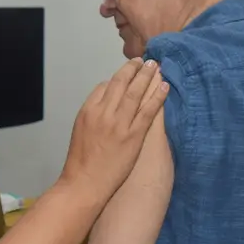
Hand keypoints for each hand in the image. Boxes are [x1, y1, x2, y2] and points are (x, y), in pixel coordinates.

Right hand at [60, 58, 167, 200]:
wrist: (84, 183)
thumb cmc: (81, 161)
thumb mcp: (80, 131)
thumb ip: (92, 114)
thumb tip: (105, 102)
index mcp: (88, 110)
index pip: (104, 86)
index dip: (117, 78)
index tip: (128, 74)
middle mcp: (103, 112)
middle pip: (120, 83)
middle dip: (133, 69)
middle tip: (144, 60)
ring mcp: (119, 123)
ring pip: (135, 93)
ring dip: (147, 76)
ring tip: (155, 65)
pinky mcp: (133, 135)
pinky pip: (148, 111)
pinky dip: (157, 96)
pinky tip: (164, 86)